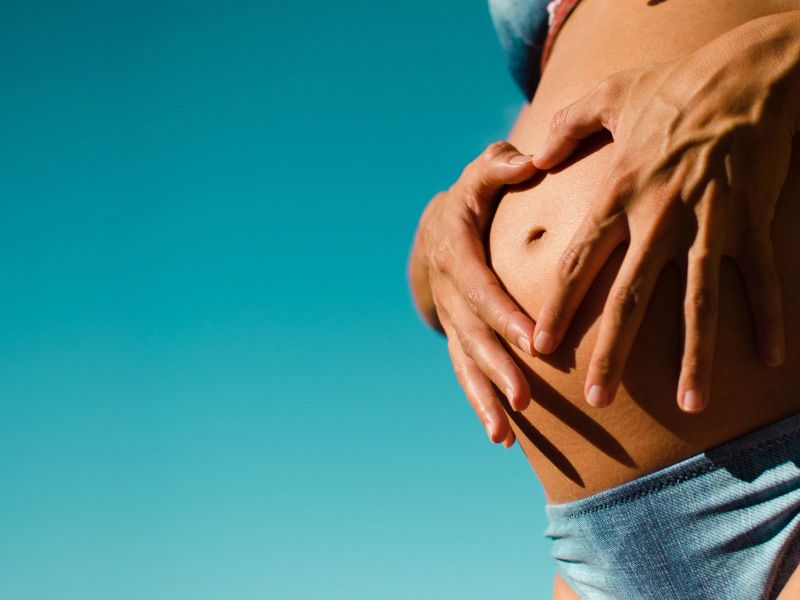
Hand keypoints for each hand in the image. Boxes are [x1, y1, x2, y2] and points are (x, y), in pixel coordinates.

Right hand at [408, 142, 537, 444]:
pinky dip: (480, 404)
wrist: (437, 231)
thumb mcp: (480, 175)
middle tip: (525, 397)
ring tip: (505, 432)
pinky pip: (465, 373)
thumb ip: (500, 167)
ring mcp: (452, 319)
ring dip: (485, 397)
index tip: (534, 341)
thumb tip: (530, 160)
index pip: (480, 286)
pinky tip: (502, 437)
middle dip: (498, 367)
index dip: (504, 315)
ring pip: (466, 362)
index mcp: (456, 251)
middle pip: (473, 334)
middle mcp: (449, 292)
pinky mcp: (458, 338)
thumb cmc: (473, 200)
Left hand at [528, 12, 799, 411]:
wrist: (749, 71)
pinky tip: (768, 361)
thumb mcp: (609, 96)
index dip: (559, 308)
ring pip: (698, 302)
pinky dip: (767, 319)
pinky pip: (761, 279)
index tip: (541, 348)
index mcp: (619, 193)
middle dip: (613, 351)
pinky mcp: (755, 220)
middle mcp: (660, 217)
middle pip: (630, 297)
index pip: (579, 262)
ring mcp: (710, 222)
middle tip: (597, 397)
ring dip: (694, 356)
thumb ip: (566, 129)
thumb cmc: (676, 85)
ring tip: (689, 404)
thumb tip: (532, 157)